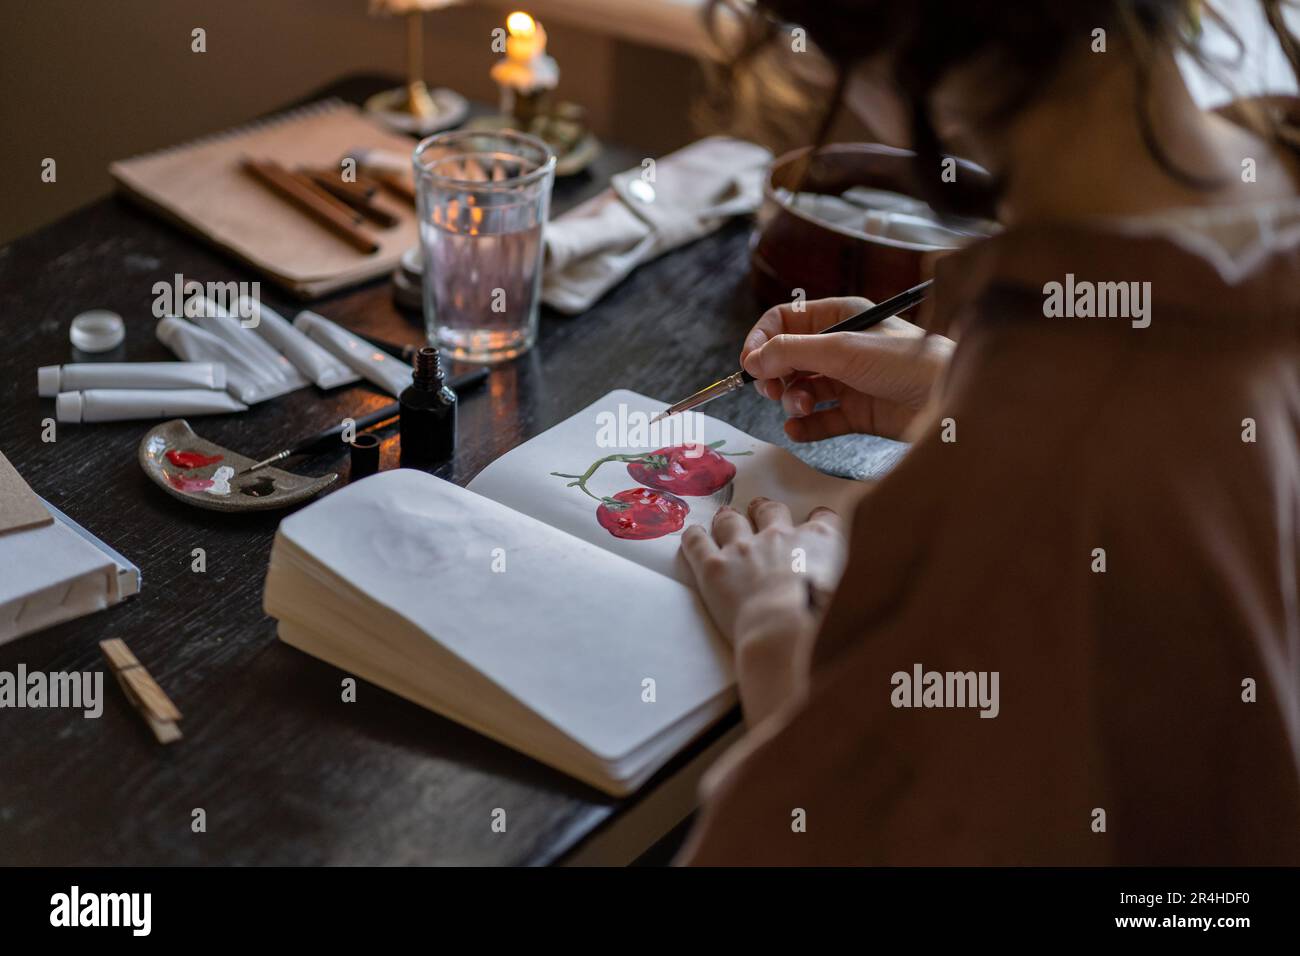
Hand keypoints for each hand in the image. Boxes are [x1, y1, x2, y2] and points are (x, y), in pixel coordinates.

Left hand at [680, 497, 845, 644]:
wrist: (786, 630)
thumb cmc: (824, 617)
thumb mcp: (849, 590)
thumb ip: (843, 575)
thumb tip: (842, 581)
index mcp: (817, 541)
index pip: (822, 519)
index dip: (818, 520)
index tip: (815, 522)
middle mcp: (780, 536)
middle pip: (771, 511)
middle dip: (764, 510)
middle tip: (758, 510)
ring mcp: (744, 548)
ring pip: (731, 521)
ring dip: (727, 518)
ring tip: (724, 517)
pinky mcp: (714, 566)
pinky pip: (698, 543)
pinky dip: (694, 537)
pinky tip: (693, 534)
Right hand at [740, 296, 953, 440]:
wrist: (949, 399)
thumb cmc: (906, 361)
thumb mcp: (842, 349)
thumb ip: (792, 352)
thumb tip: (752, 359)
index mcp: (839, 318)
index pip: (785, 321)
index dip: (762, 339)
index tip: (749, 363)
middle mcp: (842, 348)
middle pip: (788, 358)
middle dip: (775, 374)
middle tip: (771, 389)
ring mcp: (848, 382)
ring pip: (801, 390)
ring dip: (792, 400)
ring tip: (802, 408)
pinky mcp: (857, 413)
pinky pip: (820, 420)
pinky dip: (805, 427)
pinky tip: (798, 430)